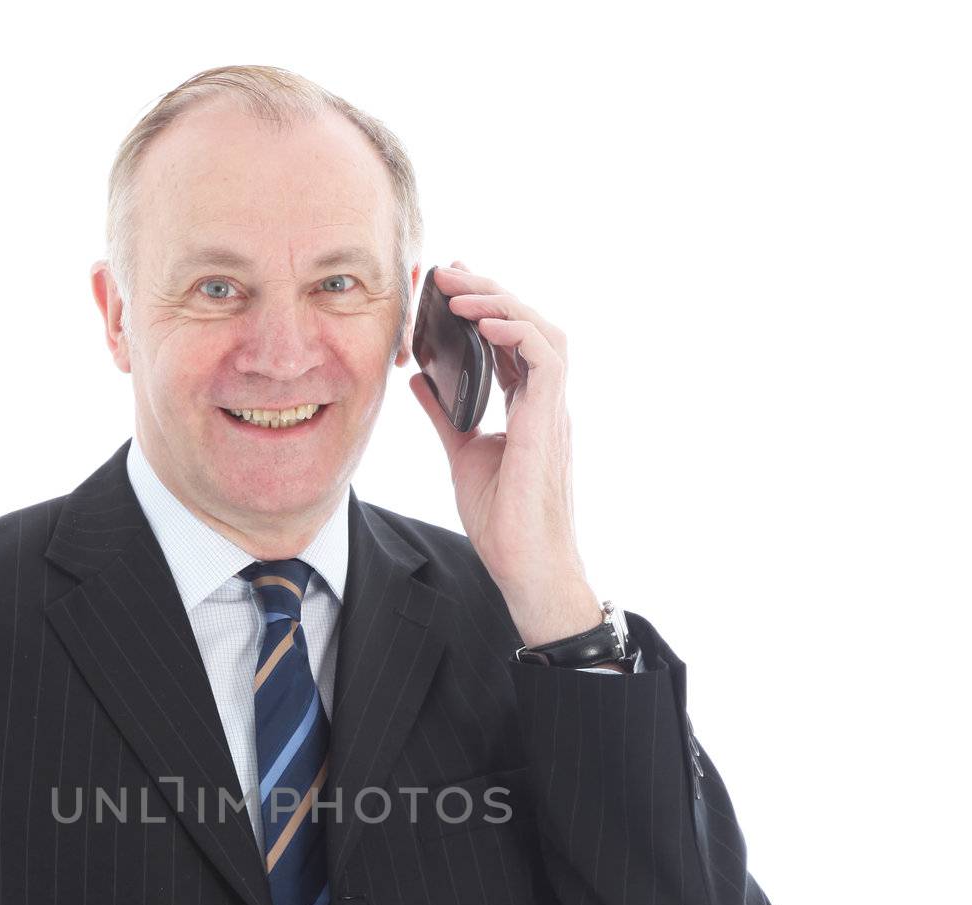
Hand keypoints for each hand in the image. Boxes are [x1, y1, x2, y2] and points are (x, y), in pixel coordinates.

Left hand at [408, 260, 602, 644]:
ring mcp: (551, 410)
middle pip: (528, 324)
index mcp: (527, 407)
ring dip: (502, 303)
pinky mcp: (549, 423)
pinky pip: (545, 359)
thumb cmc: (502, 520)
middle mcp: (544, 402)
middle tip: (447, 273)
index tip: (449, 284)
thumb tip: (419, 380)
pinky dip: (517, 332)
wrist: (524, 565)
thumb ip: (446, 414)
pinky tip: (484, 322)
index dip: (484, 307)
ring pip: (543, 330)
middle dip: (489, 292)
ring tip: (461, 290)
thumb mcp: (462, 453)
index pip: (510, 341)